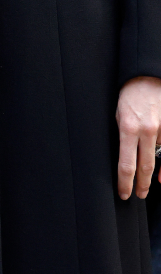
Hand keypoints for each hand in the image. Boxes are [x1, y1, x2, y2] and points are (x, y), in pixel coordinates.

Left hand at [116, 75, 160, 199]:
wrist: (146, 77)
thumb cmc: (129, 95)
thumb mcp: (118, 114)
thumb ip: (124, 136)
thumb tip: (128, 157)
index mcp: (128, 128)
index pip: (126, 164)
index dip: (125, 182)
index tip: (124, 193)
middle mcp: (147, 131)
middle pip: (145, 167)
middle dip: (141, 185)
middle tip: (138, 195)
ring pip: (159, 160)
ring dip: (154, 175)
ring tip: (147, 187)